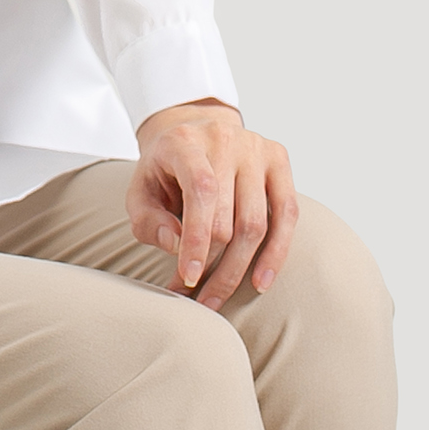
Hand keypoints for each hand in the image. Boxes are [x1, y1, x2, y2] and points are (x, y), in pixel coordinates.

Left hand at [126, 99, 297, 312]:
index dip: (197, 238)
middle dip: (211, 264)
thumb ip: (148, 220)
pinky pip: (287, 215)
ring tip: (216, 298)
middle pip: (228, 216)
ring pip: (257, 222)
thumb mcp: (140, 190)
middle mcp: (225, 139)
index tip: (188, 277)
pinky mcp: (278, 160)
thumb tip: (176, 244)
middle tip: (194, 295)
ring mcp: (256, 148)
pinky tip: (259, 282)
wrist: (192, 131)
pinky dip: (276, 253)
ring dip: (237, 269)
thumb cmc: (164, 170)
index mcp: (185, 141)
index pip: (201, 190)